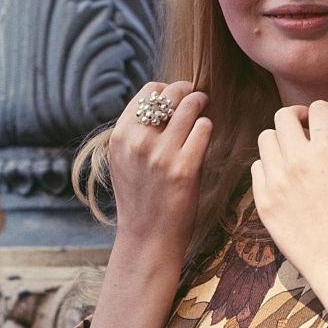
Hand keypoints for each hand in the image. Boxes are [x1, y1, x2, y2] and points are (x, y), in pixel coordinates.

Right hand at [79, 81, 213, 327]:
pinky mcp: (184, 169)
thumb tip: (160, 100)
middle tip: (196, 95)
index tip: (176, 93)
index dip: (165, 89)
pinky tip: (204, 132)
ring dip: (199, 104)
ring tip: (203, 107)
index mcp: (121, 137)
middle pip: (169, 95)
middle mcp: (138, 143)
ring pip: (188, 107)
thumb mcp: (125, 161)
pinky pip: (203, 129)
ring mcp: (161, 155)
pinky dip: (206, 127)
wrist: (147, 238)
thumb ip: (137, 133)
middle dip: (185, 90)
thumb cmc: (140, 198)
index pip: (147, 93)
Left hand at [251, 101, 327, 327]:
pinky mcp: (263, 201)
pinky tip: (283, 178)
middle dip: (297, 118)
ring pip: (265, 138)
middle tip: (306, 130)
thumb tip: (327, 136)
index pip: (318, 108)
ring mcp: (277, 181)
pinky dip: (269, 167)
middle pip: (283, 117)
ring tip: (292, 155)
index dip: (325, 112)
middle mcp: (299, 161)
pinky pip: (257, 168)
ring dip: (280, 141)